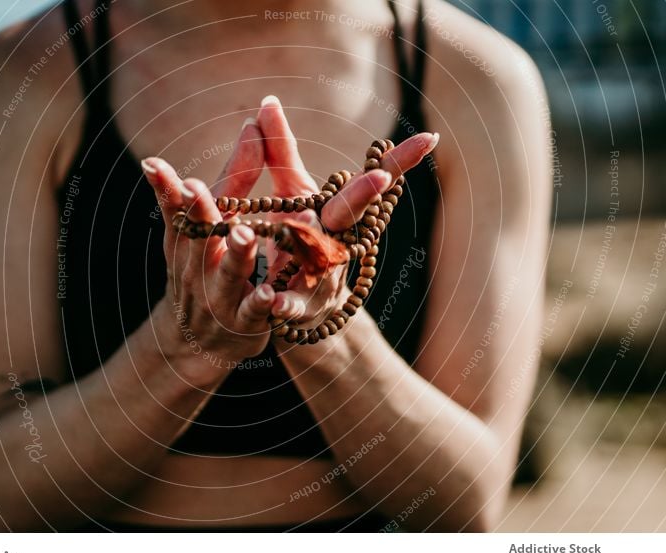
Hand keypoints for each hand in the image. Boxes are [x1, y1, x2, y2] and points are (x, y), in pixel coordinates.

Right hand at [143, 118, 273, 374]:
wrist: (199, 340)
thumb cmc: (208, 267)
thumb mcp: (216, 223)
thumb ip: (239, 176)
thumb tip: (253, 123)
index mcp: (188, 239)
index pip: (175, 209)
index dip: (165, 189)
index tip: (154, 165)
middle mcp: (196, 266)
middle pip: (197, 239)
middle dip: (197, 213)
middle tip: (196, 189)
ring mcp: (218, 297)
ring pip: (226, 275)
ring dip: (233, 256)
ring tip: (243, 235)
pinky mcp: (244, 322)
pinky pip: (252, 313)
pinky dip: (259, 304)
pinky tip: (269, 294)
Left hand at [254, 96, 439, 329]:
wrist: (290, 306)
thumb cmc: (297, 241)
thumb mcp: (290, 194)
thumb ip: (280, 150)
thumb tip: (266, 101)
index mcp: (338, 210)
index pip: (370, 182)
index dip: (399, 162)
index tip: (430, 137)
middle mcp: (337, 241)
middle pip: (352, 215)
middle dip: (364, 196)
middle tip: (378, 177)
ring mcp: (321, 276)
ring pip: (323, 260)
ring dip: (317, 245)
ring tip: (304, 223)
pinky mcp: (298, 308)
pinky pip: (292, 305)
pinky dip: (284, 303)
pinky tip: (274, 303)